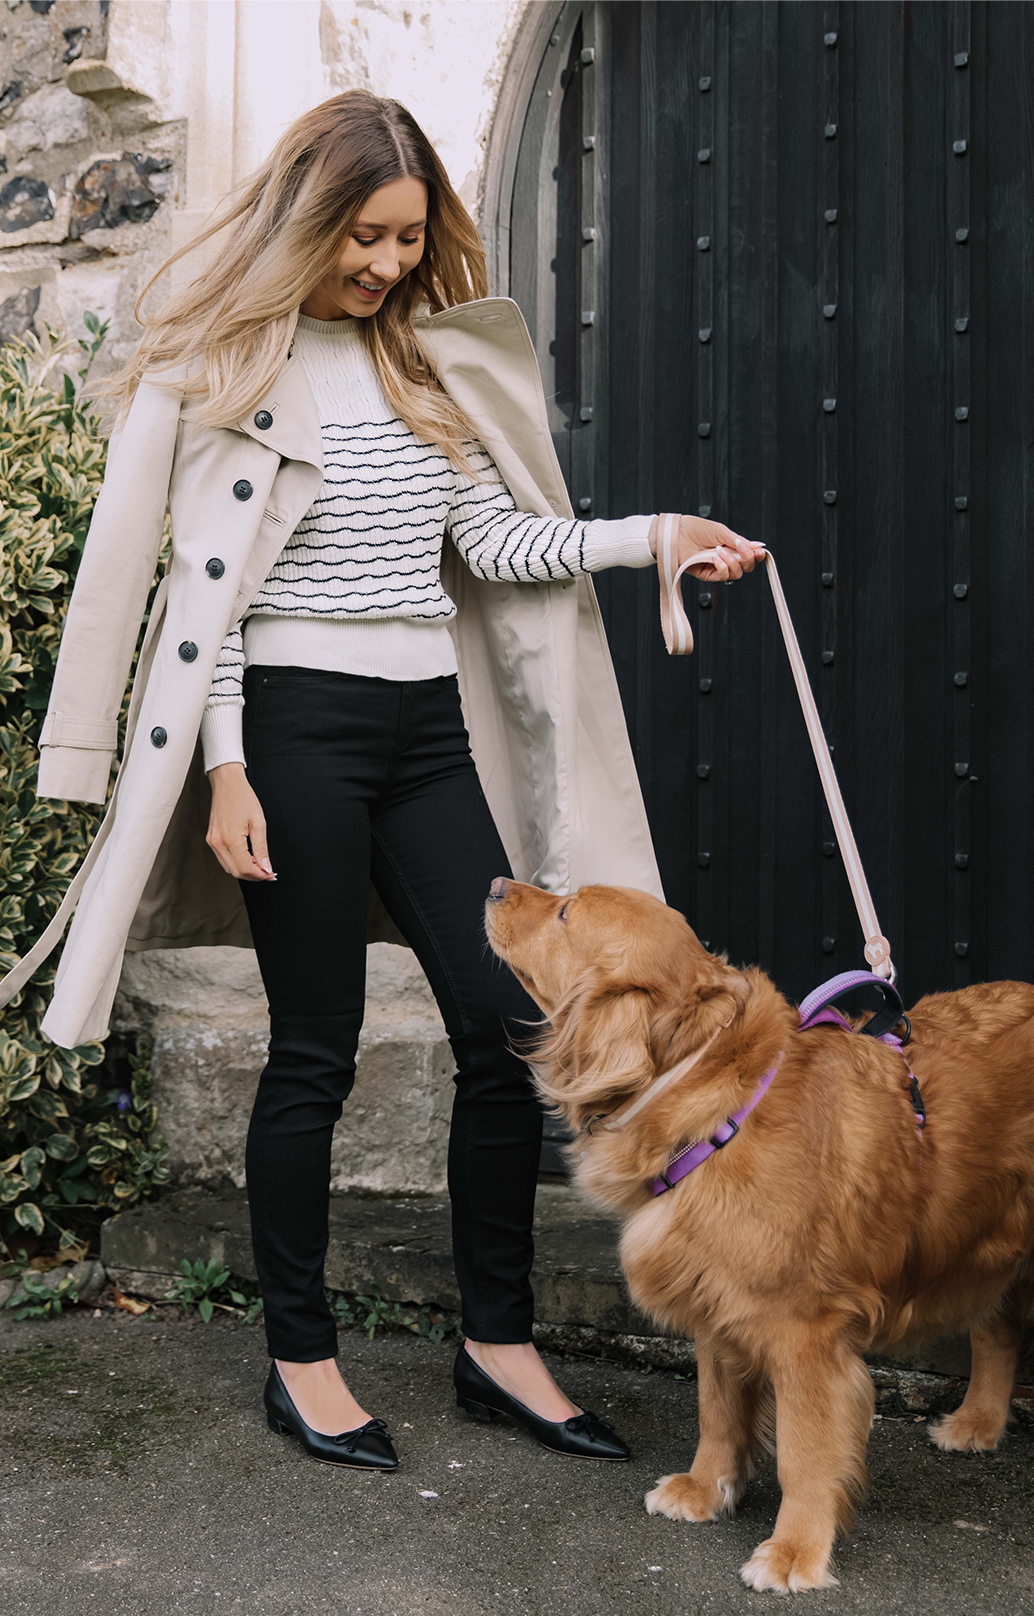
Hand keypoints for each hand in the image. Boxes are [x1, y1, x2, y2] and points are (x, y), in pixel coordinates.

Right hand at [205, 762, 275, 881]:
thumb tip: (266, 867)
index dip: (260, 875)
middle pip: (236, 872)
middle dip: (253, 875)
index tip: (271, 874)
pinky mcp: (211, 839)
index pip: (246, 868)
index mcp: (230, 839)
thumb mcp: (258, 823)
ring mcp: (212, 842)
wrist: (227, 783)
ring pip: (229, 868)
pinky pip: (224, 859)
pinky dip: (236, 862)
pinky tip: (248, 858)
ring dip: (245, 870)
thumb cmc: (242, 798)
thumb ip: (262, 849)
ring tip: (260, 865)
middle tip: (268, 872)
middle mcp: (218, 843)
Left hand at [648, 514, 765, 582]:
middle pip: (745, 567)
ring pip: (736, 574)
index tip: (760, 552)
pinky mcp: (706, 574)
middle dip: (747, 559)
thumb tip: (759, 546)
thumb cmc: (694, 529)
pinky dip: (722, 567)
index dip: (756, 556)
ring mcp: (716, 567)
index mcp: (730, 547)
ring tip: (720, 550)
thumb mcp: (721, 531)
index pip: (748, 556)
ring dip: (732, 562)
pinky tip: (716, 558)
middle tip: (742, 549)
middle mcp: (725, 558)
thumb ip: (739, 541)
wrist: (675, 534)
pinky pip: (721, 576)